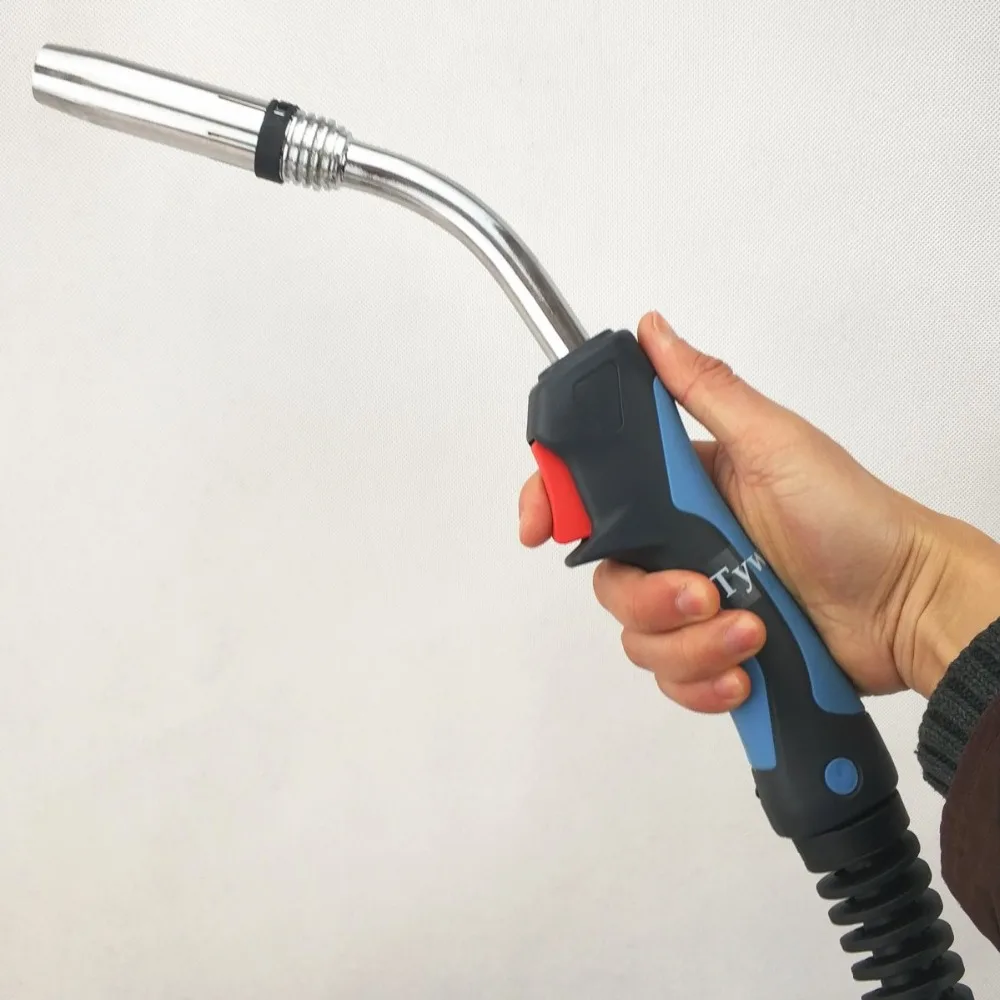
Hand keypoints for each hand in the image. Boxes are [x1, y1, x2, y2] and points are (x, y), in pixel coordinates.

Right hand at [520, 311, 999, 708]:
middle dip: (648, 595)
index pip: (595, 491)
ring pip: (638, 636)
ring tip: (750, 630)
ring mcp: (697, 603)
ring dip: (690, 643)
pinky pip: (672, 677)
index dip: (555, 503)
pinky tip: (745, 670)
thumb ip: (707, 391)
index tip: (538, 528)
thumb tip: (654, 330)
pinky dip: (703, 681)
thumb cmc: (852, 516)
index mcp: (685, 488)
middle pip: (610, 577)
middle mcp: (683, 546)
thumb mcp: (776, 443)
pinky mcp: (715, 652)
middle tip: (703, 592)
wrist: (905, 605)